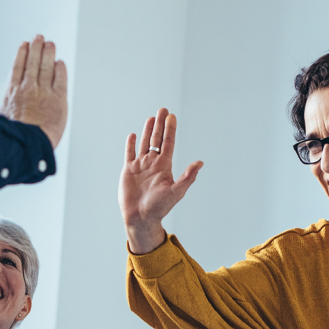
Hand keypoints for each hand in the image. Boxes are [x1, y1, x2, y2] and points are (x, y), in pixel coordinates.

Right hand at [0, 34, 67, 148]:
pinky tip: (60, 63)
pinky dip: (60, 69)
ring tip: (50, 44)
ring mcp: (44, 92)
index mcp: (11, 92)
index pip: (17, 67)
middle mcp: (27, 88)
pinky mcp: (59, 99)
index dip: (21, 54)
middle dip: (36, 47)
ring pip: (46, 66)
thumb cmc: (11, 137)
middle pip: (32, 62)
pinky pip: (60, 79)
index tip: (23, 45)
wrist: (28, 145)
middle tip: (39, 37)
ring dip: (48, 53)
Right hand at [119, 108, 203, 253]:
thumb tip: (200, 163)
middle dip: (160, 125)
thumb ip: (188, 177)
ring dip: (148, 131)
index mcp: (164, 166)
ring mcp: (140, 167)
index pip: (168, 143)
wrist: (140, 218)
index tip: (172, 116)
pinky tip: (133, 135)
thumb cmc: (159, 208)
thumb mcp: (176, 192)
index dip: (170, 129)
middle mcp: (153, 164)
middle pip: (157, 139)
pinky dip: (131, 144)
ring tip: (151, 118)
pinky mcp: (128, 171)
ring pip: (144, 144)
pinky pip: (129, 154)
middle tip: (163, 109)